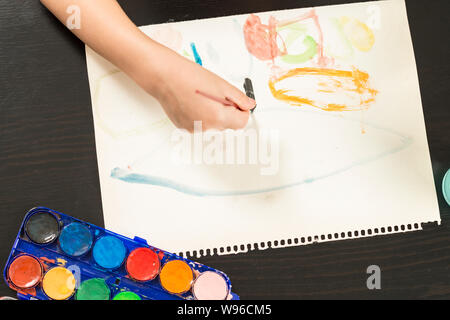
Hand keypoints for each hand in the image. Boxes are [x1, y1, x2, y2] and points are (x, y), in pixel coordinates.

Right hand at [134, 45, 255, 131]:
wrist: (163, 76)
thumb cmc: (188, 77)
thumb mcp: (220, 84)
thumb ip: (239, 98)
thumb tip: (249, 105)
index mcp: (217, 117)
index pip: (242, 123)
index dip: (241, 110)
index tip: (235, 101)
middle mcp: (206, 128)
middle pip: (227, 125)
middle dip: (227, 112)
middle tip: (216, 95)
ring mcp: (194, 129)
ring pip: (214, 125)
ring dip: (214, 114)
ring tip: (202, 97)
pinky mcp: (184, 127)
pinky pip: (200, 124)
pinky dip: (201, 115)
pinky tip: (193, 101)